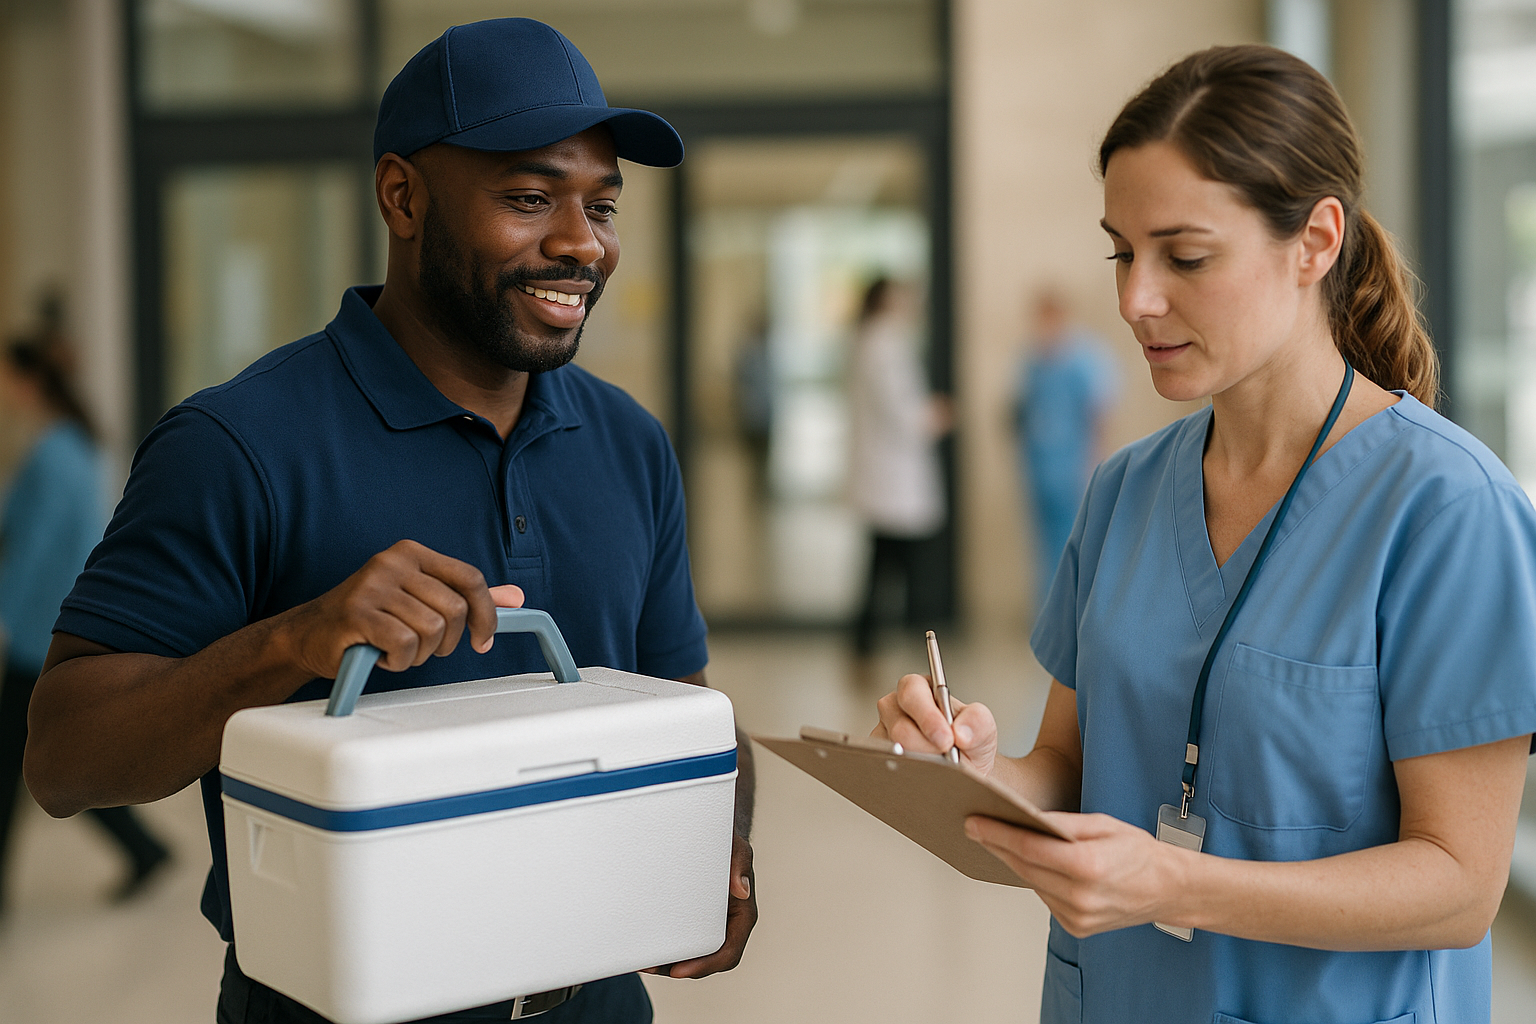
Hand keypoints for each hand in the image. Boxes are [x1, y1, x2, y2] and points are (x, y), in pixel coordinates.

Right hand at [279, 539, 524, 677]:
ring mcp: (373, 585)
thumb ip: (465, 597)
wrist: (309, 634)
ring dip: (417, 654)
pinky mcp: (357, 613)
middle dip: (445, 642)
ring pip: (431, 632)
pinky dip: (398, 660)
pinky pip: (404, 645)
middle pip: (454, 611)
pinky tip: (380, 654)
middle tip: (420, 648)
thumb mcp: (420, 600)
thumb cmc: (370, 618)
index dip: (486, 614)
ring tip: (393, 648)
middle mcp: (392, 562)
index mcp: (412, 553)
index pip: (470, 579)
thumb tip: (515, 597)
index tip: (483, 641)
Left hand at [646, 834, 756, 978]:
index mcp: (741, 915)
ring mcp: (708, 924)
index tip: (681, 970)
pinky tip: (644, 947)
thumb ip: (740, 864)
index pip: (728, 951)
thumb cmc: (726, 844)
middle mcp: (725, 924)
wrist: (711, 835)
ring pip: (690, 954)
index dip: (706, 965)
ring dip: (667, 963)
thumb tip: (741, 890)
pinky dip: (663, 947)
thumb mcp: (736, 849)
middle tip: (652, 968)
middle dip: (679, 968)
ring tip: (642, 962)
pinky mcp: (692, 919)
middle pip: (705, 959)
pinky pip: (680, 941)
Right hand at [873, 672, 998, 775]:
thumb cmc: (969, 741)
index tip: (946, 739)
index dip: (927, 716)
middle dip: (926, 747)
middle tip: (947, 759)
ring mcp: (884, 733)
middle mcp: (896, 708)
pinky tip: (925, 777)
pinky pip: (887, 768)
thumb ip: (977, 722)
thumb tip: (961, 733)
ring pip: (893, 751)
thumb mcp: (983, 727)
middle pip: (900, 727)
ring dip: (921, 764)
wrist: (964, 770)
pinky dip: (909, 776)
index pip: (912, 692)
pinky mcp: (880, 757)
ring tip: (941, 769)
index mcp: (920, 689)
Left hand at [965, 811, 1186, 937]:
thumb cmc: (1139, 853)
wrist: (1168, 890)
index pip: (1029, 848)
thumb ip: (1063, 824)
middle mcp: (1081, 896)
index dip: (997, 834)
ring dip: (1015, 862)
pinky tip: (1033, 864)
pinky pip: (1045, 897)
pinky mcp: (1076, 928)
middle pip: (1024, 867)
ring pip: (1032, 883)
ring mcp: (1078, 916)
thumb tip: (1024, 817)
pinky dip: (1037, 880)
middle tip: (975, 827)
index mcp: (1088, 865)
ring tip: (999, 840)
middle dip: (997, 845)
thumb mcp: (1103, 824)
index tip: (974, 822)